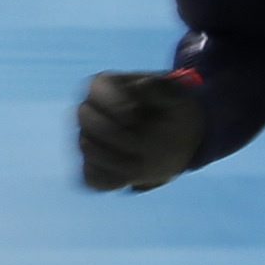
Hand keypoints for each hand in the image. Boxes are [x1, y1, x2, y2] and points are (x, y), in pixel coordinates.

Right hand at [78, 68, 205, 191]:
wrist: (179, 136)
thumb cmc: (174, 109)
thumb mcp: (177, 94)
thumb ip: (161, 88)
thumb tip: (141, 84)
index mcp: (107, 85)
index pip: (97, 89)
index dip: (114, 103)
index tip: (135, 115)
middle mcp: (92, 111)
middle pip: (86, 119)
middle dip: (115, 134)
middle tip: (141, 144)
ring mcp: (89, 139)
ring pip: (88, 150)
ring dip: (117, 160)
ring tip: (143, 162)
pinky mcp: (93, 166)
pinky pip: (92, 177)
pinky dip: (112, 180)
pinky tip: (132, 178)